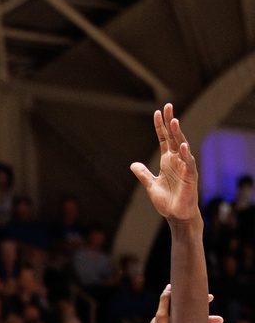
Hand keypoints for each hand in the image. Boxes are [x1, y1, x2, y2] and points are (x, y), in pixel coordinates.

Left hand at [131, 103, 200, 223]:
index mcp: (167, 161)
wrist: (176, 216)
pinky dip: (185, 154)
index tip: (157, 112)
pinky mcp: (190, 177)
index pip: (163, 139)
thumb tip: (133, 164)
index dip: (160, 127)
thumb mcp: (150, 185)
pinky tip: (182, 145)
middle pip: (173, 137)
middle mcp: (177, 161)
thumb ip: (143, 174)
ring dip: (177, 134)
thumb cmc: (166, 201)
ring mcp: (185, 167)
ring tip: (174, 121)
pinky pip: (188, 163)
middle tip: (168, 106)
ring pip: (181, 146)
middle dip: (170, 122)